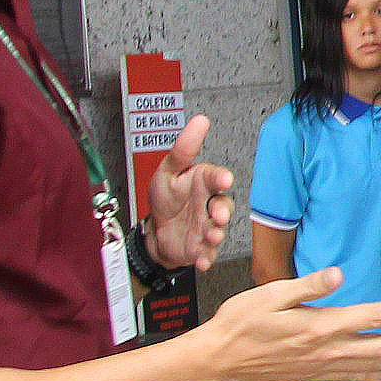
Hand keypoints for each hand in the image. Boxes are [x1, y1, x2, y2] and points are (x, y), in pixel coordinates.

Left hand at [140, 114, 234, 268]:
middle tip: (216, 215)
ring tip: (209, 236)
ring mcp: (207, 227)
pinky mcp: (201, 248)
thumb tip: (199, 121)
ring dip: (215, 234)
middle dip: (222, 211)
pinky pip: (207, 254)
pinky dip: (205, 258)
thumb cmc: (166, 199)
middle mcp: (208, 205)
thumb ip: (184, 149)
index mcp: (202, 184)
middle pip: (223, 206)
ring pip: (217, 230)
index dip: (220, 179)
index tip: (223, 180)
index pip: (216, 178)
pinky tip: (200, 259)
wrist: (157, 233)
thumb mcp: (168, 171)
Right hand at [188, 266, 380, 380]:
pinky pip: (350, 378)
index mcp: (320, 325)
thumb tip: (337, 274)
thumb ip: (307, 285)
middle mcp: (326, 348)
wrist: (216, 359)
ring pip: (372, 365)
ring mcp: (320, 365)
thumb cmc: (239, 322)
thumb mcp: (269, 294)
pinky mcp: (312, 375)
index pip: (372, 317)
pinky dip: (374, 379)